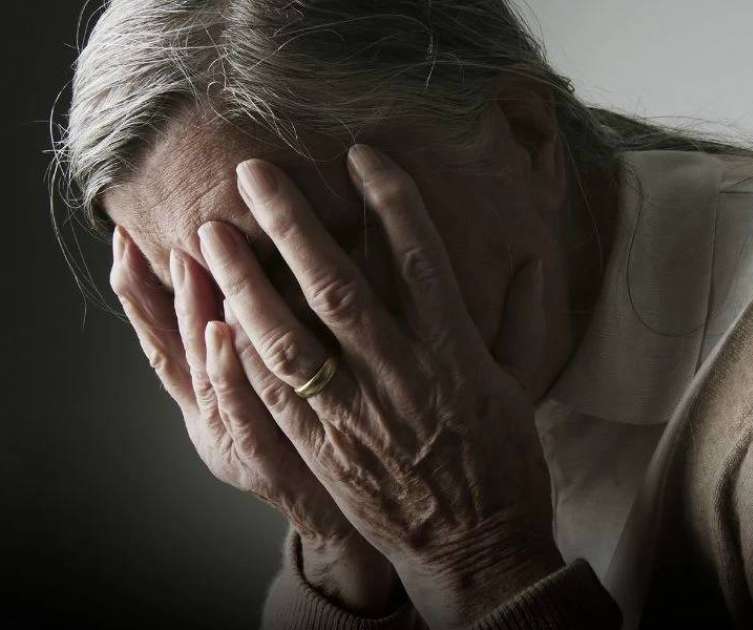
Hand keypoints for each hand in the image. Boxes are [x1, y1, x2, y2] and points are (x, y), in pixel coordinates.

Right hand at [109, 226, 396, 614]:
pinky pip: (244, 414)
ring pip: (205, 373)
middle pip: (173, 350)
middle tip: (136, 239)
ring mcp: (239, 441)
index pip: (168, 335)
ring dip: (194, 315)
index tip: (124, 237)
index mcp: (215, 396)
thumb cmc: (325, 447)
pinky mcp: (273, 465)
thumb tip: (278, 266)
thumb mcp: (289, 386)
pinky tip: (224, 331)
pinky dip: (229, 374)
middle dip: (151, 294)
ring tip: (187, 261)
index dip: (141, 291)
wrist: (351, 525)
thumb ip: (278, 334)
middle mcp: (216, 417)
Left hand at [195, 144, 561, 626]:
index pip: (418, 259)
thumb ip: (521, 318)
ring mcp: (356, 415)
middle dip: (292, 225)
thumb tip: (535, 259)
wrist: (476, 548)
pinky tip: (209, 314)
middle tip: (252, 174)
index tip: (360, 155)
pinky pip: (272, 396)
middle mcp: (400, 375)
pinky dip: (239, 355)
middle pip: (337, 287)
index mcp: (455, 353)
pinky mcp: (323, 449)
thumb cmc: (502, 464)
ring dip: (243, 283)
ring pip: (288, 339)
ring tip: (210, 237)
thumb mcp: (521, 384)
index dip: (389, 200)